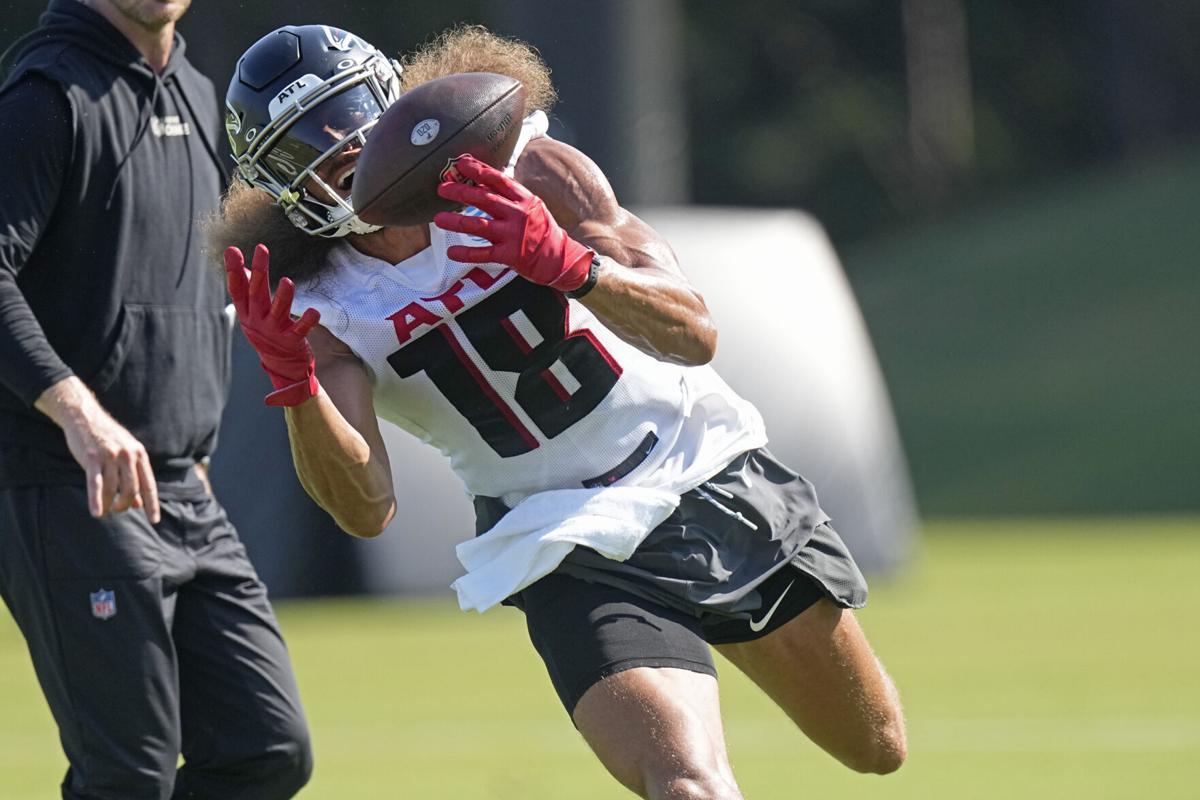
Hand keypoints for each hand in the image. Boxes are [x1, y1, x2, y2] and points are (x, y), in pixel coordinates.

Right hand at [36, 376, 159, 522]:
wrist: (85, 416)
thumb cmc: (107, 439)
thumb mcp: (126, 454)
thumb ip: (134, 477)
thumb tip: (138, 504)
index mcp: (139, 454)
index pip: (149, 485)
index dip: (152, 504)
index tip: (154, 520)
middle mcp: (127, 455)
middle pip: (131, 489)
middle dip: (125, 504)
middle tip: (118, 509)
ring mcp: (110, 456)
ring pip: (112, 489)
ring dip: (108, 504)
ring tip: (104, 511)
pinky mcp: (91, 458)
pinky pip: (95, 484)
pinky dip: (96, 500)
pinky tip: (96, 513)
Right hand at [224, 244, 321, 406]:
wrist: (281, 365)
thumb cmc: (267, 331)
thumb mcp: (254, 312)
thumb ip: (249, 290)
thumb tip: (243, 267)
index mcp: (247, 312)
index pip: (237, 289)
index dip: (233, 270)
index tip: (232, 250)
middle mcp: (257, 320)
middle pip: (256, 294)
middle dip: (259, 271)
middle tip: (261, 249)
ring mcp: (274, 331)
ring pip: (277, 311)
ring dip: (282, 297)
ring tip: (287, 281)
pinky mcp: (291, 340)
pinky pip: (300, 329)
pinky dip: (307, 321)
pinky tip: (315, 311)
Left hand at [433, 155, 593, 290]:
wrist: (560, 259)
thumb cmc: (543, 231)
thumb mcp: (532, 206)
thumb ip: (510, 195)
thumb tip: (486, 178)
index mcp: (523, 199)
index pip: (498, 180)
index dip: (478, 170)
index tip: (461, 163)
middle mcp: (518, 215)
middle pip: (485, 199)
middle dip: (461, 191)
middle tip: (442, 188)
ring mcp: (513, 235)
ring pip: (479, 225)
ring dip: (457, 221)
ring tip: (439, 219)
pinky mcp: (510, 255)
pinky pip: (483, 254)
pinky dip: (466, 253)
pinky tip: (451, 253)